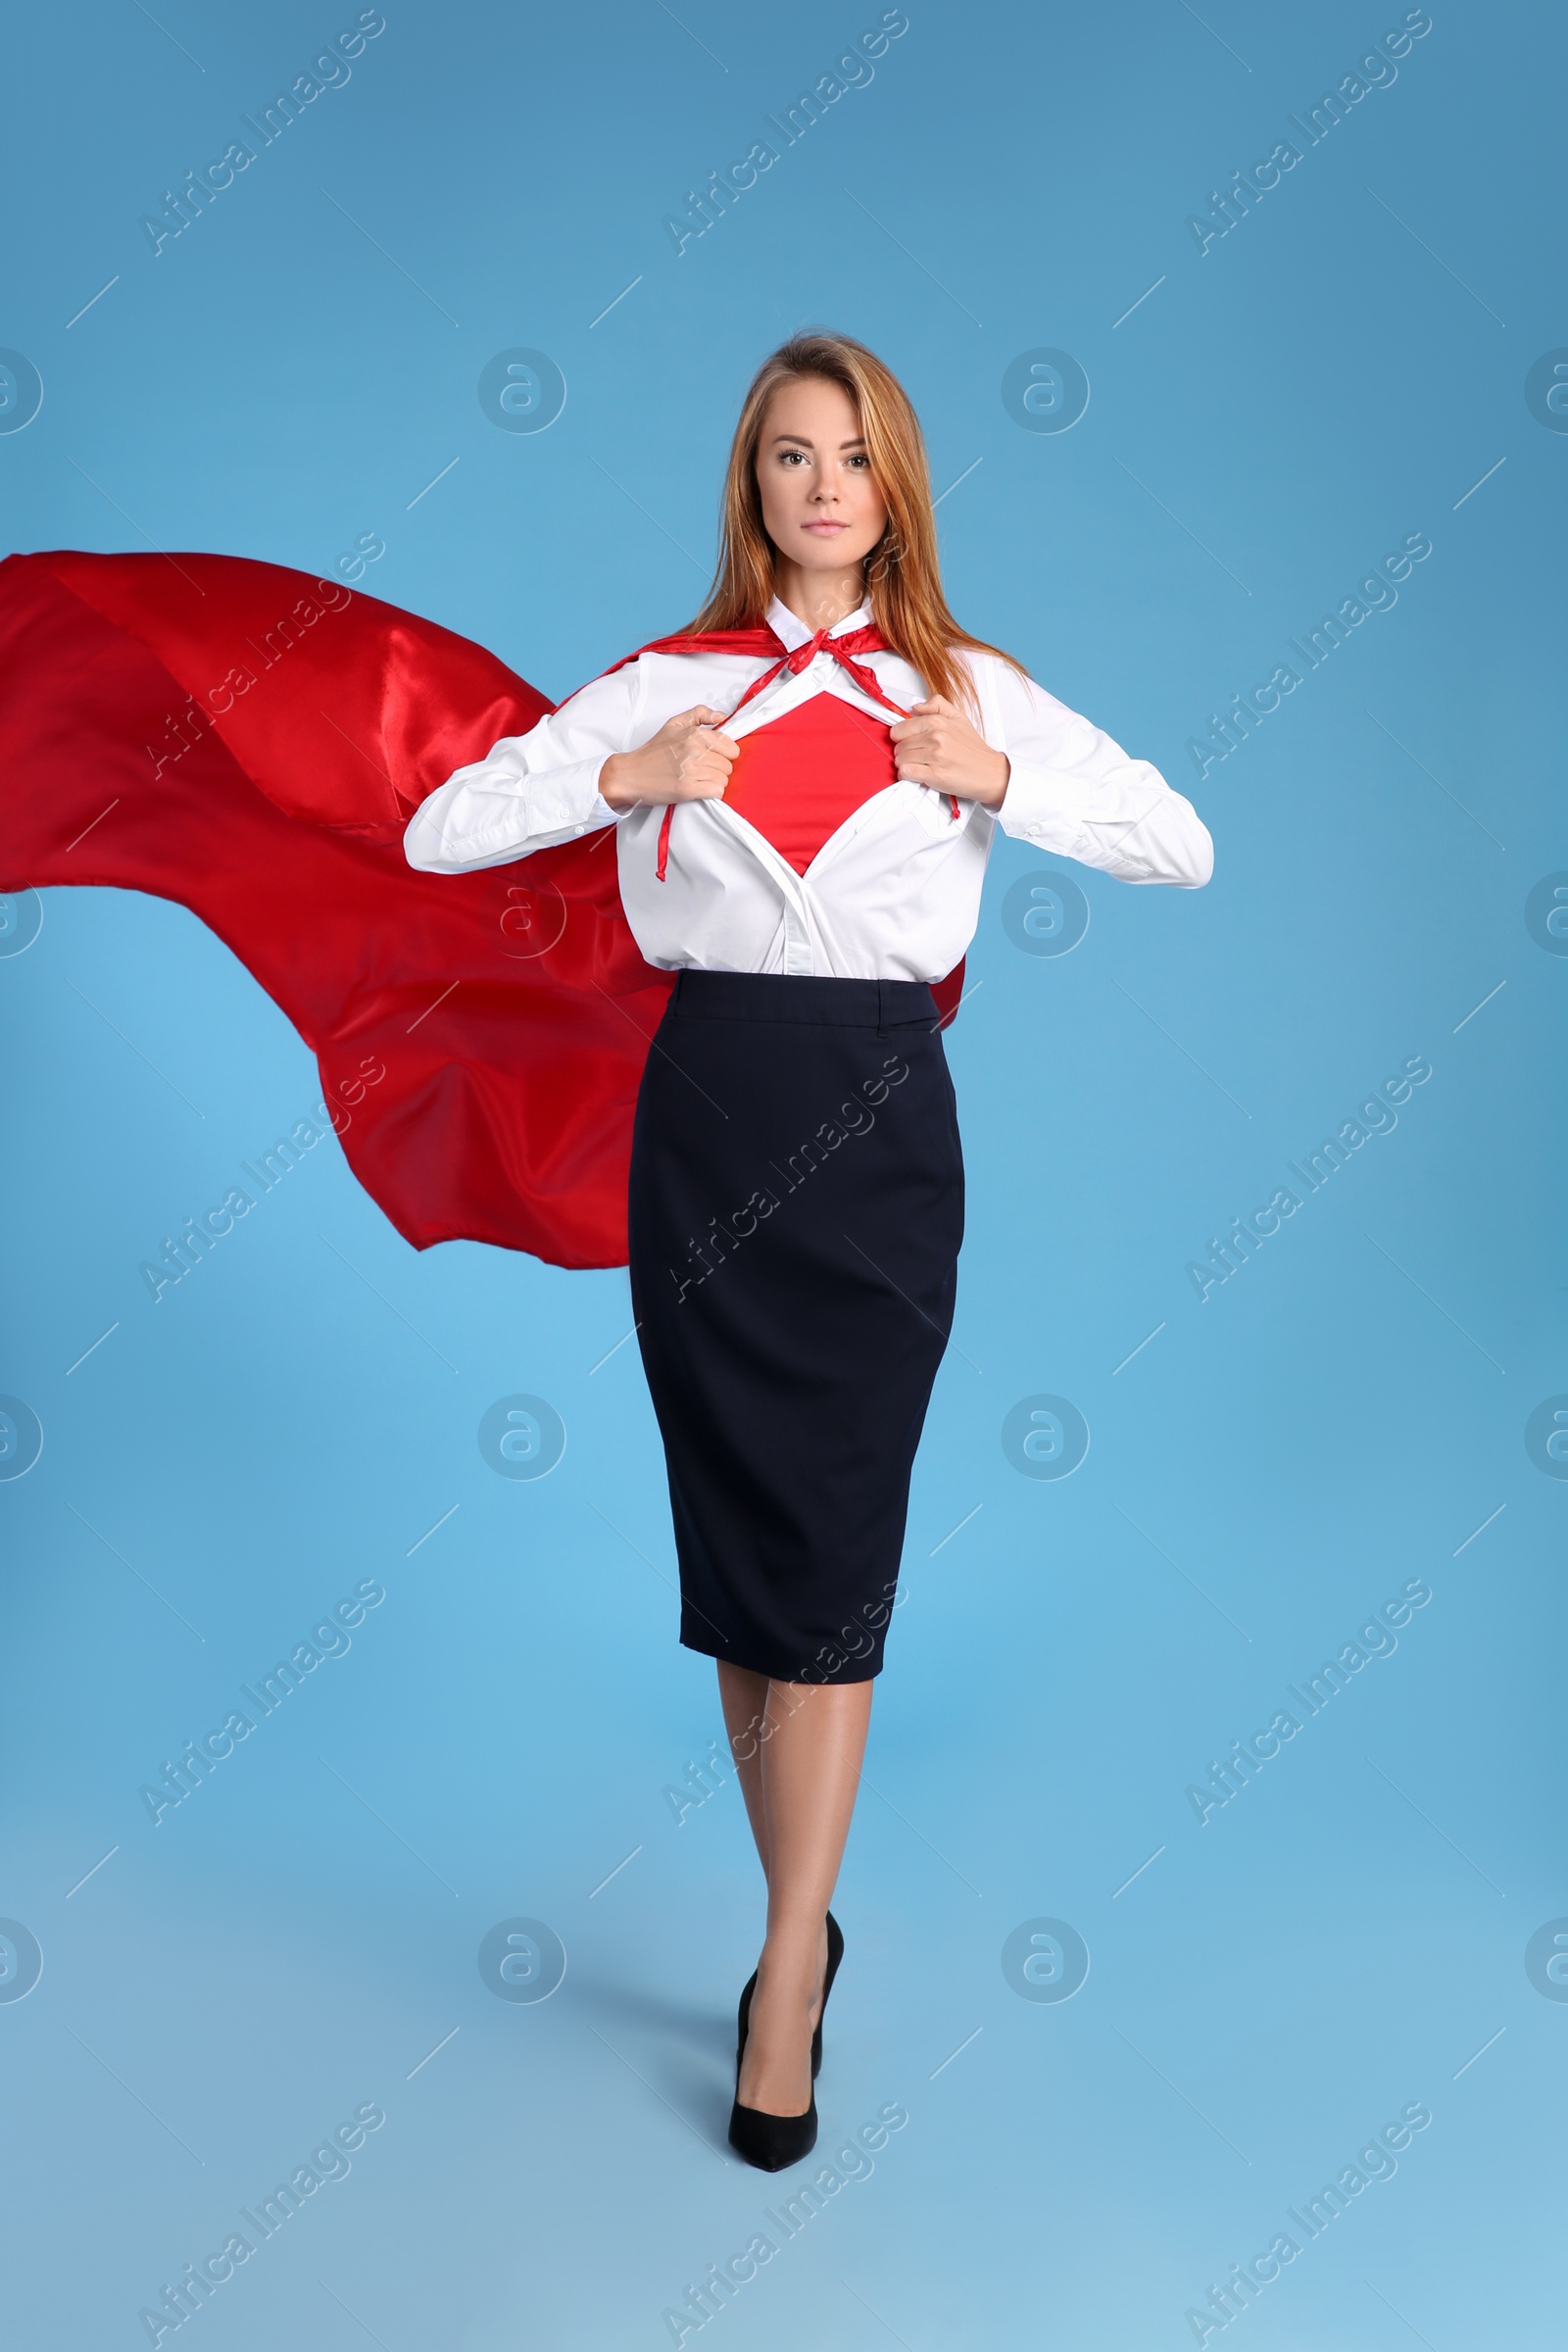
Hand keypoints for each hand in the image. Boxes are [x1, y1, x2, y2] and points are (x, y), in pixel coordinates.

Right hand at [599, 706, 738, 810]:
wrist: (631, 774)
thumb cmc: (653, 752)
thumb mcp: (674, 723)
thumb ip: (700, 714)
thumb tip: (722, 717)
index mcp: (694, 734)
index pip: (730, 747)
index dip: (724, 754)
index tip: (713, 758)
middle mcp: (694, 750)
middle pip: (727, 765)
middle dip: (718, 769)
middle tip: (701, 770)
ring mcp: (691, 770)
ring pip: (723, 779)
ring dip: (714, 782)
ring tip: (698, 779)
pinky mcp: (687, 789)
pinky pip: (717, 791)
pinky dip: (711, 793)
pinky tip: (699, 789)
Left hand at [888, 696, 1009, 807]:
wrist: (989, 771)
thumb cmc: (972, 748)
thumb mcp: (959, 717)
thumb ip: (937, 705)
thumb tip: (915, 707)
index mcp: (937, 721)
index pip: (900, 728)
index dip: (901, 737)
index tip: (910, 741)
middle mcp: (935, 737)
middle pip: (899, 745)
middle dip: (903, 751)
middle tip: (916, 755)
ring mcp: (934, 756)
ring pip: (900, 759)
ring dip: (905, 764)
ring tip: (919, 764)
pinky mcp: (934, 775)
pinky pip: (906, 772)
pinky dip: (906, 775)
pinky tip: (916, 774)